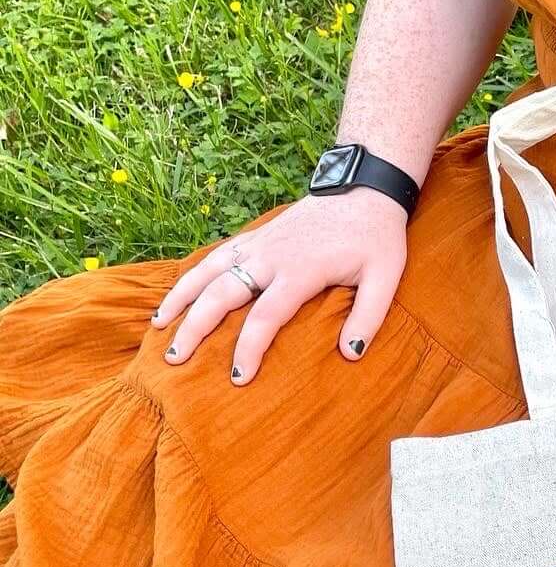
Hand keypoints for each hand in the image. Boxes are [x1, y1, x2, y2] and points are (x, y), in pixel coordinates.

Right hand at [149, 188, 408, 382]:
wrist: (365, 188)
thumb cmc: (376, 237)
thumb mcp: (385, 277)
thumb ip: (368, 316)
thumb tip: (350, 354)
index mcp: (300, 271)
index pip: (264, 317)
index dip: (248, 349)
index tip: (238, 377)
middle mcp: (270, 257)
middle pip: (221, 295)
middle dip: (194, 328)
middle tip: (175, 360)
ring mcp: (259, 243)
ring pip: (208, 271)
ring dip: (181, 298)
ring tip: (159, 327)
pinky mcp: (256, 235)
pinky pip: (216, 255)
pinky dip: (192, 274)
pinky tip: (178, 292)